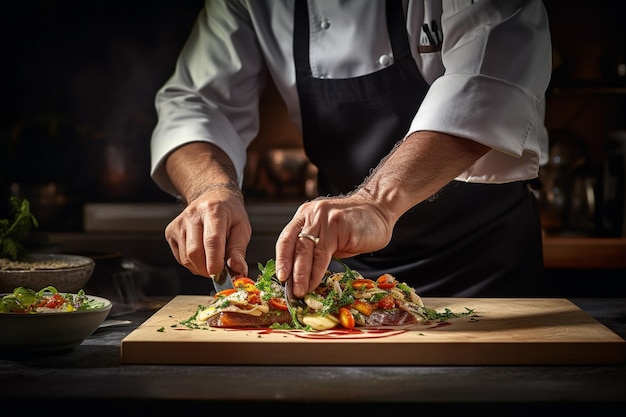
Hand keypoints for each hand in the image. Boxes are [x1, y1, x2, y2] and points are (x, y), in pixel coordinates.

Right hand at [163, 142, 251, 278]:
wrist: (213, 197)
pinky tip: (202, 255)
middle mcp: (193, 215)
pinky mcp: (170, 231)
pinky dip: (192, 264)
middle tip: (219, 272)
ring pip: (185, 258)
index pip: (212, 240)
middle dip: (207, 269)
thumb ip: (239, 250)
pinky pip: (180, 257)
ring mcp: (179, 223)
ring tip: (212, 261)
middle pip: (195, 252)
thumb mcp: (242, 228)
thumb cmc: (230, 214)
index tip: (221, 275)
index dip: (215, 261)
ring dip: (200, 268)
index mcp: (214, 210)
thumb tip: (238, 270)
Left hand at [275, 194, 394, 297]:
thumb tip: (302, 275)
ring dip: (302, 275)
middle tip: (291, 290)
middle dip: (291, 271)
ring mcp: (325, 219)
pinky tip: (314, 282)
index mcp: (305, 215)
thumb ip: (316, 248)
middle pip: (295, 246)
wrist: (379, 208)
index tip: (280, 277)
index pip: (287, 239)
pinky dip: (317, 271)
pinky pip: (323, 254)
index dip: (282, 259)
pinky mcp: (339, 226)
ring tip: (300, 291)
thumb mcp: (329, 234)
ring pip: (307, 251)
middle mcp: (312, 215)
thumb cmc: (355, 225)